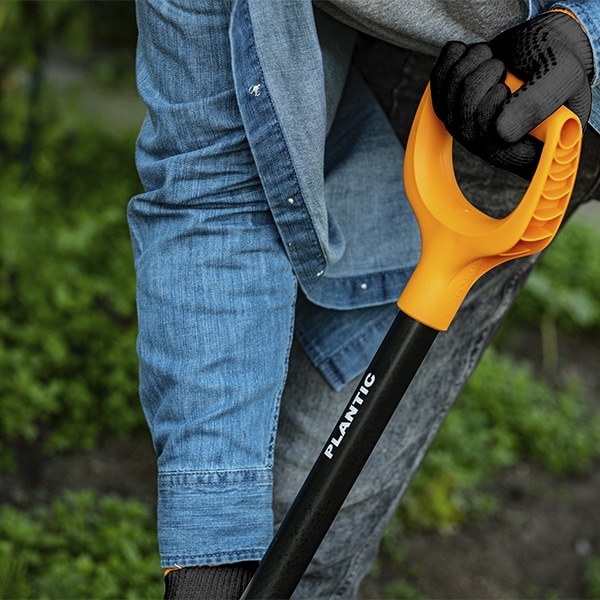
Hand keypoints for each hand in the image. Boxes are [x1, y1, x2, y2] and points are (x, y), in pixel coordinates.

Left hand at [430, 11, 593, 179]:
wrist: (543, 37)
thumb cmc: (558, 58)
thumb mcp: (563, 75)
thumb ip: (539, 104)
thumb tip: (501, 133)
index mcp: (529, 152)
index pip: (495, 150)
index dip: (489, 116)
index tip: (503, 88)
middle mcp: (496, 149)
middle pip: (465, 126)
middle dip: (478, 83)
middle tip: (500, 67)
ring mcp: (471, 134)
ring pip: (447, 105)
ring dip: (465, 69)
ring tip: (490, 57)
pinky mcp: (453, 110)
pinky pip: (436, 87)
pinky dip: (450, 61)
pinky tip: (472, 54)